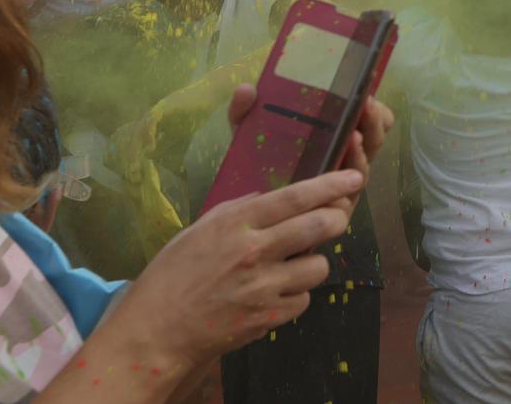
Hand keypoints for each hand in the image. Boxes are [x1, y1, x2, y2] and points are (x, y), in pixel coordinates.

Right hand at [99, 167, 363, 375]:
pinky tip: (277, 293)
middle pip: (321, 226)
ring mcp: (265, 287)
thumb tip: (267, 197)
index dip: (331, 185)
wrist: (156, 332)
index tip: (354, 179)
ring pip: (319, 266)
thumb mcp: (199, 230)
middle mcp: (256, 251)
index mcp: (237, 223)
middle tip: (336, 218)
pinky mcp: (269, 318)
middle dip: (338, 218)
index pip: (296, 197)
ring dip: (313, 262)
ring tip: (294, 264)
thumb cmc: (171, 276)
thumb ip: (237, 210)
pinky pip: (303, 300)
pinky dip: (296, 295)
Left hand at [227, 86, 391, 220]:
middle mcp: (343, 162)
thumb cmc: (255, 170)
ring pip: (362, 169)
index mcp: (333, 140)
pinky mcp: (331, 213)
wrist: (242, 218)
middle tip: (367, 105)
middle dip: (373, 123)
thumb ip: (245, 112)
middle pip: (372, 142)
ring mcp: (339, 189)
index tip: (368, 94)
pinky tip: (339, 172)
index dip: (374, 111)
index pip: (366, 123)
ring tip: (354, 135)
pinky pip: (346, 198)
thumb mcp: (248, 136)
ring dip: (361, 152)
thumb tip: (246, 89)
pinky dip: (344, 185)